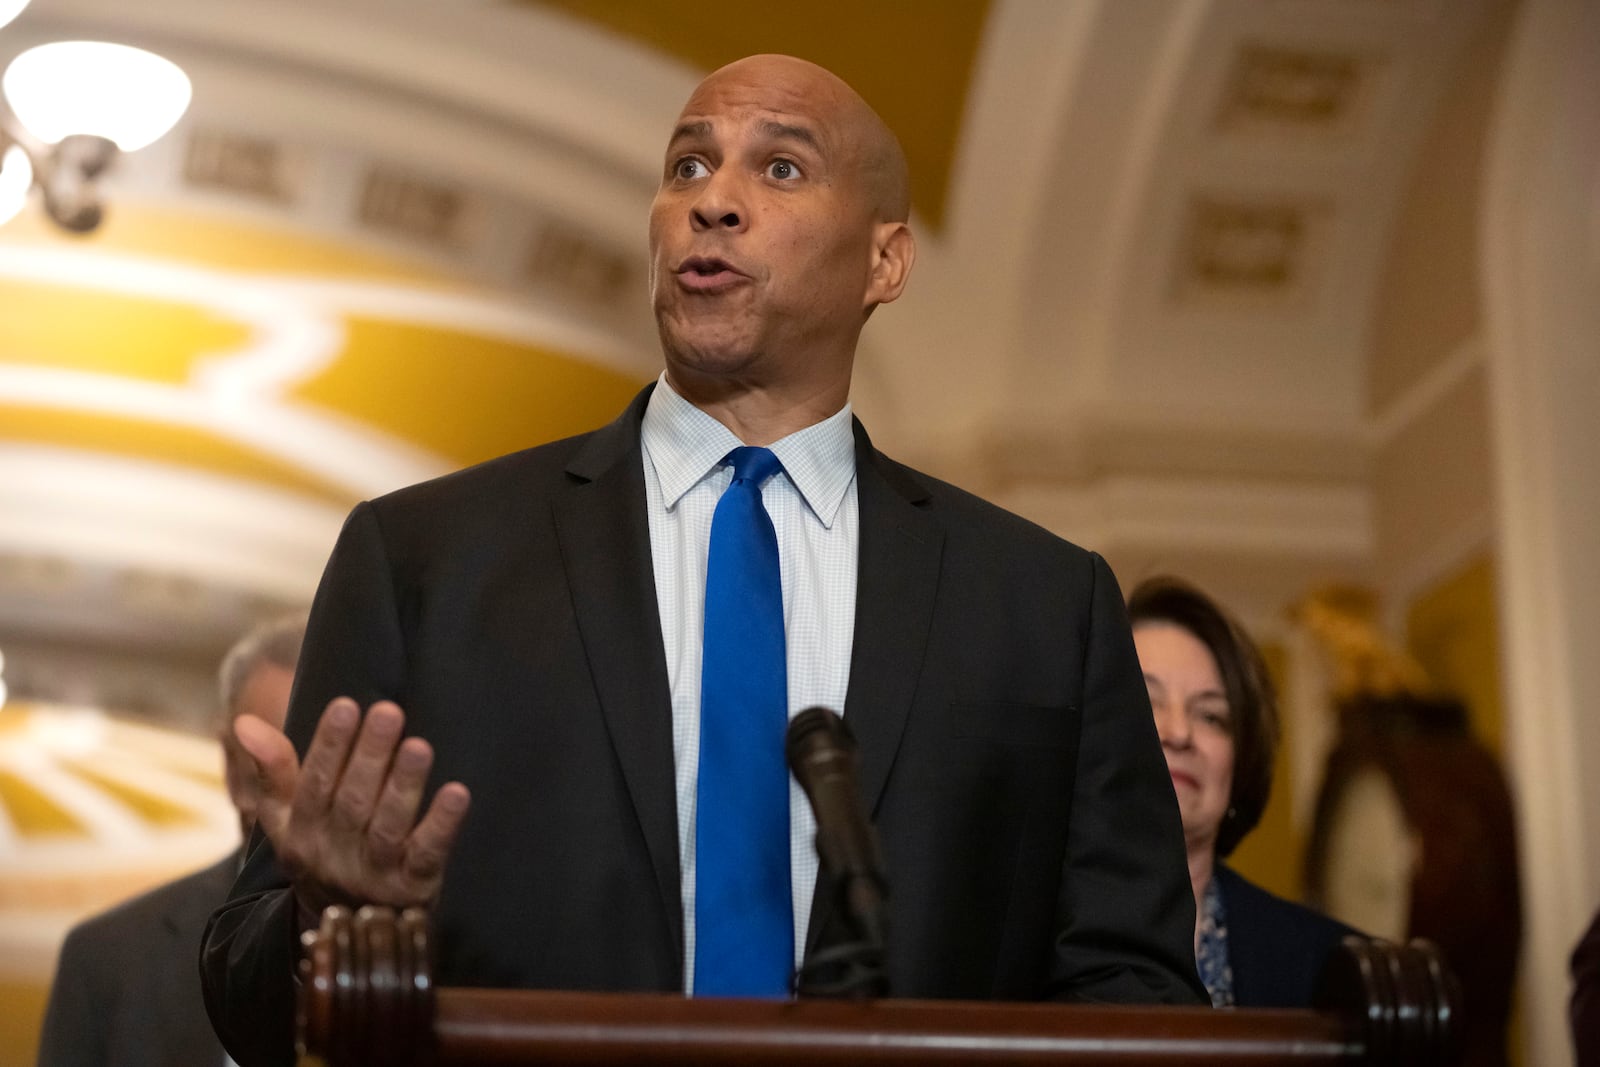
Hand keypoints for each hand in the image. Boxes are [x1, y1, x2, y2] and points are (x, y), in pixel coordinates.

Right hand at [234, 697, 470, 925]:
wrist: (346, 933)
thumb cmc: (321, 853)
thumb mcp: (286, 819)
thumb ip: (272, 769)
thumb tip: (244, 722)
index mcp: (301, 832)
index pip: (314, 784)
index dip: (329, 746)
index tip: (346, 705)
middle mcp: (334, 854)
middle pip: (353, 801)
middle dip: (370, 755)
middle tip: (389, 711)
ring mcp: (374, 874)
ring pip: (388, 827)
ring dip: (403, 785)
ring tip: (418, 746)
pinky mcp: (413, 887)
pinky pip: (426, 856)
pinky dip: (442, 825)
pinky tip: (458, 794)